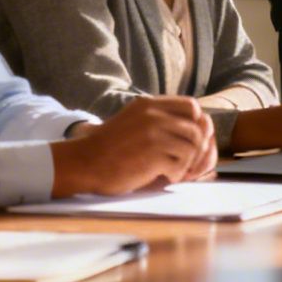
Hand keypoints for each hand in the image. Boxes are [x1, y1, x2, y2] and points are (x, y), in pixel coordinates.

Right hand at [51, 95, 216, 195]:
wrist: (83, 162)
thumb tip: (195, 128)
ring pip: (192, 147)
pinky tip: (164, 177)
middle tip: (187, 162)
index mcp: (149, 105)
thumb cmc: (109, 147)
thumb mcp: (133, 121)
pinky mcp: (152, 155)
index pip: (191, 106)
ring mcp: (153, 134)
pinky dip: (176, 174)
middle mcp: (154, 115)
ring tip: (173, 171)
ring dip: (187, 163)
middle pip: (197, 128)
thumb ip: (158, 119)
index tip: (190, 141)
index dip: (197, 124)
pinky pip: (180, 165)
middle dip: (198, 148)